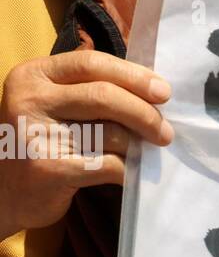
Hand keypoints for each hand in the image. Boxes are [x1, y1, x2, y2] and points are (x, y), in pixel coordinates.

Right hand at [0, 50, 173, 240]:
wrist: (4, 194)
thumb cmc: (44, 140)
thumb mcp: (56, 103)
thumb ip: (93, 88)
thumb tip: (156, 90)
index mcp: (33, 75)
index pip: (92, 63)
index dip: (134, 75)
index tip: (164, 92)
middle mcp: (28, 101)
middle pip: (104, 96)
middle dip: (145, 113)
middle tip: (165, 131)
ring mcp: (34, 136)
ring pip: (110, 133)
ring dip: (137, 144)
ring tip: (144, 151)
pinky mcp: (48, 170)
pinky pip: (107, 164)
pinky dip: (127, 169)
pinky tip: (130, 172)